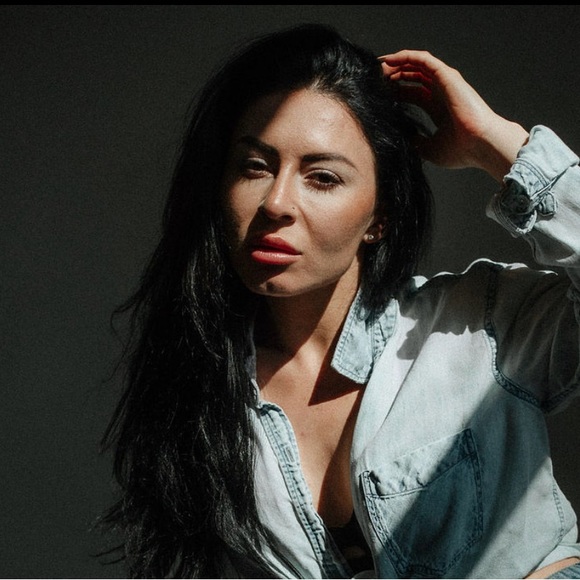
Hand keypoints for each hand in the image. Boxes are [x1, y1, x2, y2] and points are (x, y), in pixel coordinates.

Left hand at [379, 50, 528, 180]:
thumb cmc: (461, 150)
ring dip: (397, 63)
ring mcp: (445, 83)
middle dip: (393, 76)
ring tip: (378, 67)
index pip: (412, 94)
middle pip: (413, 78)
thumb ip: (414, 141)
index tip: (378, 95)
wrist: (480, 145)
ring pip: (417, 65)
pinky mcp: (447, 76)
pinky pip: (423, 59)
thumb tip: (400, 139)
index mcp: (438, 109)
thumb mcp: (428, 148)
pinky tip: (390, 59)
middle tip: (374, 80)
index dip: (395, 92)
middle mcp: (441, 93)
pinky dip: (406, 56)